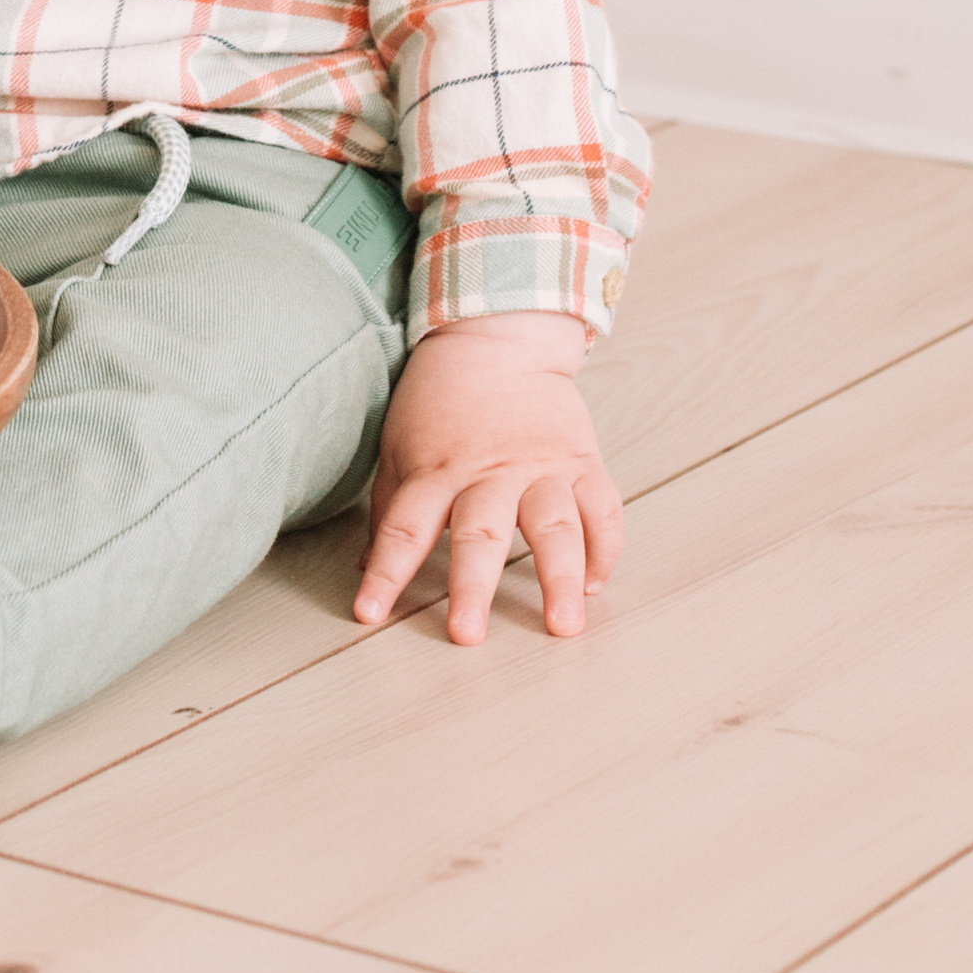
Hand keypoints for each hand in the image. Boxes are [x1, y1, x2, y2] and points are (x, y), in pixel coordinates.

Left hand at [354, 315, 622, 643]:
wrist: (496, 337)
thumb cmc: (439, 398)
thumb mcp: (399, 444)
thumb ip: (389, 508)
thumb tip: (367, 568)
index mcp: (435, 471)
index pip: (402, 528)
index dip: (385, 573)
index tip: (369, 614)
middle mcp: (487, 473)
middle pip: (479, 534)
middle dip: (472, 587)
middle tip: (466, 635)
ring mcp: (539, 467)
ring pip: (554, 526)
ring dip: (559, 577)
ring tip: (564, 624)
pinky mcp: (580, 460)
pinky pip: (601, 508)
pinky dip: (605, 549)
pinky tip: (596, 584)